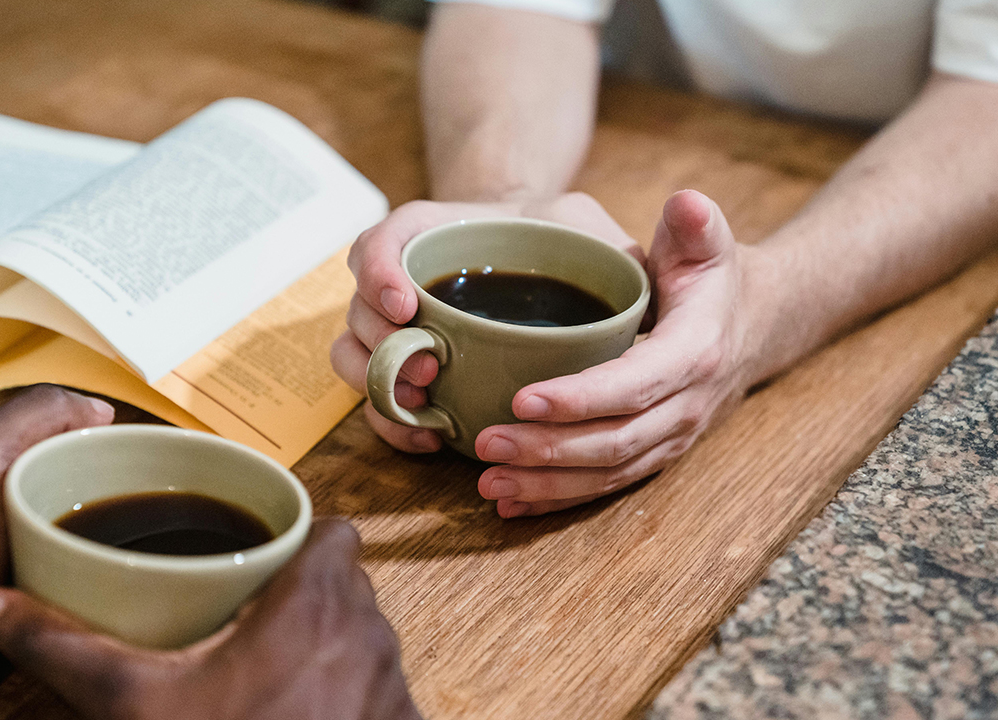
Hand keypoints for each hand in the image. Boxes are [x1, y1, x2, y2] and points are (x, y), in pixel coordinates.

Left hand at [0, 385, 114, 719]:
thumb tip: (95, 407)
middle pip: (42, 466)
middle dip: (81, 479)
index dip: (70, 427)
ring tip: (110, 531)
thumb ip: (35, 414)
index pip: (25, 420)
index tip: (110, 443)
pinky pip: (52, 559)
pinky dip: (73, 561)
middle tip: (116, 491)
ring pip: (52, 515)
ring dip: (82, 525)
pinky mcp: (0, 584)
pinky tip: (93, 564)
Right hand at [0, 519, 421, 719]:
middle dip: (304, 589)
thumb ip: (66, 647)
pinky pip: (381, 686)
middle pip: (346, 582)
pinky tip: (304, 709)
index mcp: (316, 600)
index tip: (261, 548)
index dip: (303, 532)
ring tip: (269, 662)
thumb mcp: (135, 702)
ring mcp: (392, 682)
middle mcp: (370, 631)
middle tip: (248, 608)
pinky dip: (350, 689)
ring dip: (328, 640)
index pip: (335, 530)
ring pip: (365, 633)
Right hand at [330, 192, 643, 454]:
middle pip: (358, 308)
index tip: (409, 303)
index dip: (382, 269)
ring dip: (379, 392)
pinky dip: (396, 423)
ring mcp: (401, 326)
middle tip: (421, 373)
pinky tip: (428, 439)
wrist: (546, 275)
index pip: (388, 237)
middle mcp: (409, 277)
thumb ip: (647, 225)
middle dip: (379, 347)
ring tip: (424, 418)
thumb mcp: (601, 229)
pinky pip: (379, 398)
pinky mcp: (409, 367)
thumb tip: (690, 207)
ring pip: (356, 357)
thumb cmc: (570, 250)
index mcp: (442, 230)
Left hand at [475, 190, 758, 515]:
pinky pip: (607, 488)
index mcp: (696, 354)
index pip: (634, 384)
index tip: (523, 396)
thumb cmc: (713, 280)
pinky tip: (512, 505)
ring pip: (608, 475)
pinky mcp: (656, 456)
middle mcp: (687, 407)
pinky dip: (558, 499)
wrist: (754, 326)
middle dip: (548, 449)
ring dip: (547, 484)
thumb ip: (695, 224)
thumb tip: (684, 203)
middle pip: (614, 441)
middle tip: (487, 443)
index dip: (580, 397)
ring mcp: (672, 440)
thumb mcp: (708, 244)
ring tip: (490, 482)